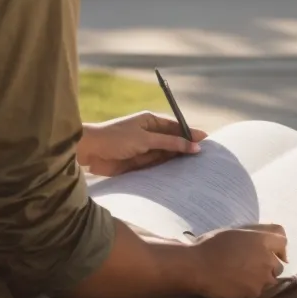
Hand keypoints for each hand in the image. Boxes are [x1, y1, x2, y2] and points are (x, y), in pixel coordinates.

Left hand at [79, 111, 206, 176]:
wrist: (89, 152)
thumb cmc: (116, 138)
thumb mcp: (146, 139)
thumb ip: (170, 143)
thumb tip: (194, 146)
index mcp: (151, 121)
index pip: (176, 126)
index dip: (191, 134)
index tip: (207, 142)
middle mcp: (149, 134)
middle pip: (173, 141)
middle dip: (186, 149)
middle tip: (204, 159)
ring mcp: (144, 149)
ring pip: (166, 155)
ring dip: (176, 161)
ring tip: (194, 170)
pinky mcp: (138, 163)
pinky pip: (157, 166)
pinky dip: (165, 170)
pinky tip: (177, 176)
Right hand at [184, 224, 287, 297]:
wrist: (196, 267)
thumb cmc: (210, 245)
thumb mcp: (234, 231)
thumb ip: (254, 233)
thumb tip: (267, 237)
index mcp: (262, 238)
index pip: (283, 240)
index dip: (277, 247)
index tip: (270, 253)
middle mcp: (267, 257)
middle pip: (279, 264)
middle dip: (268, 266)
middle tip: (251, 267)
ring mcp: (262, 276)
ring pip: (271, 279)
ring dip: (261, 279)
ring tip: (243, 277)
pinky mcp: (254, 291)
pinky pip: (259, 291)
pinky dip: (251, 289)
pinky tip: (236, 285)